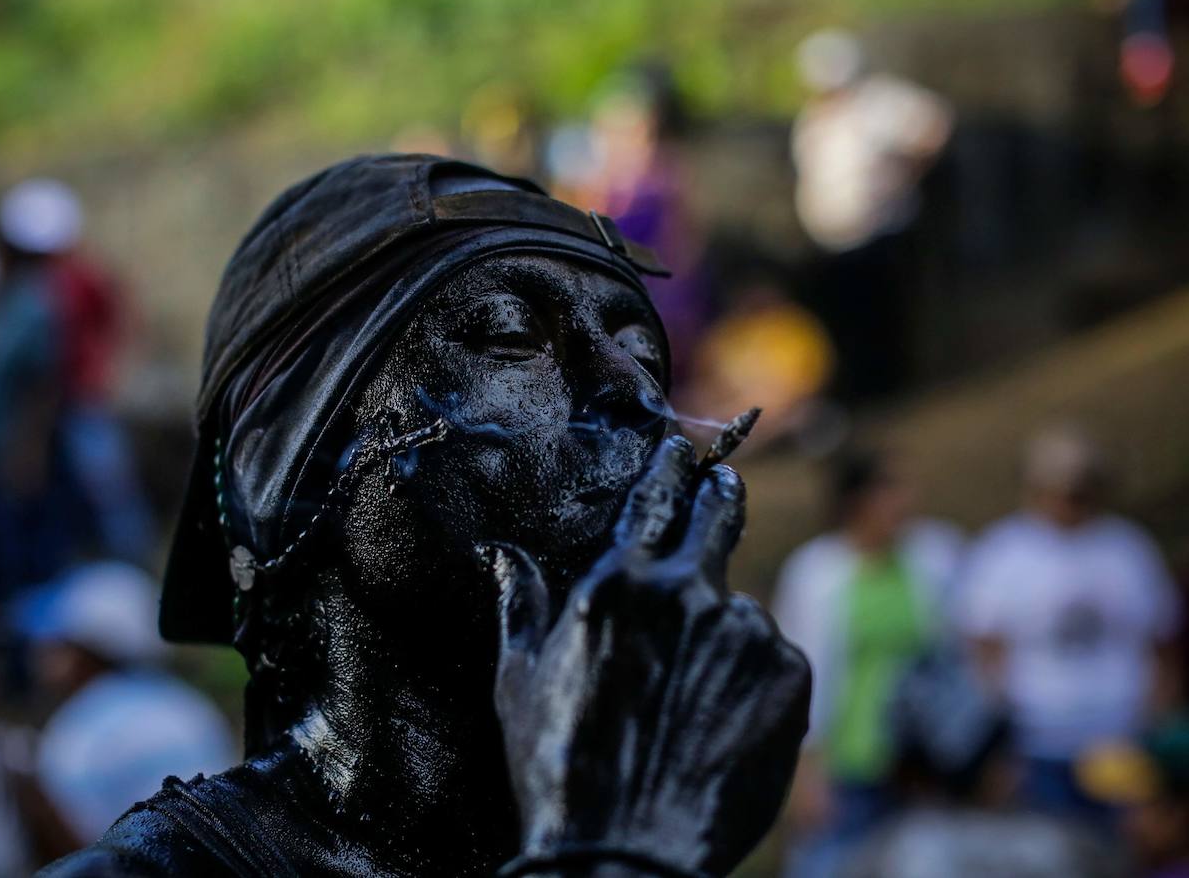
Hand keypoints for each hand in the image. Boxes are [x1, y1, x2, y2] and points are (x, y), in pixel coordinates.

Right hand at [483, 437, 810, 876]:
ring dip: (722, 630)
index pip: (656, 497)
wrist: (627, 852)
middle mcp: (689, 592)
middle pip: (719, 515)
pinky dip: (753, 677)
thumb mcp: (518, 681)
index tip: (679, 452)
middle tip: (721, 489)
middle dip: (720, 495)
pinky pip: (773, 657)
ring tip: (690, 698)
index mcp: (620, 583)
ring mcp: (746, 632)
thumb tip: (500, 555)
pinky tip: (719, 724)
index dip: (670, 467)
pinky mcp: (789, 675)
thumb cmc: (559, 768)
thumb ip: (520, 604)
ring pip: (739, 609)